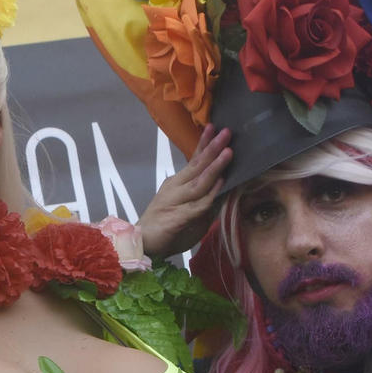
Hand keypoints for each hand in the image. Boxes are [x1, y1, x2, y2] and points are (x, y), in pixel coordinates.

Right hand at [137, 125, 231, 258]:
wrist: (143, 245)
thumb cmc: (167, 228)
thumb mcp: (189, 211)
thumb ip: (204, 200)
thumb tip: (225, 189)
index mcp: (177, 183)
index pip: (194, 160)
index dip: (204, 144)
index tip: (214, 126)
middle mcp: (175, 188)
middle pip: (197, 166)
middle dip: (213, 148)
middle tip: (227, 132)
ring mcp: (174, 202)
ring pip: (199, 182)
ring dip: (215, 167)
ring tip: (228, 153)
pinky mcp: (176, 218)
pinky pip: (197, 205)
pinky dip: (209, 194)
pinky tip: (220, 185)